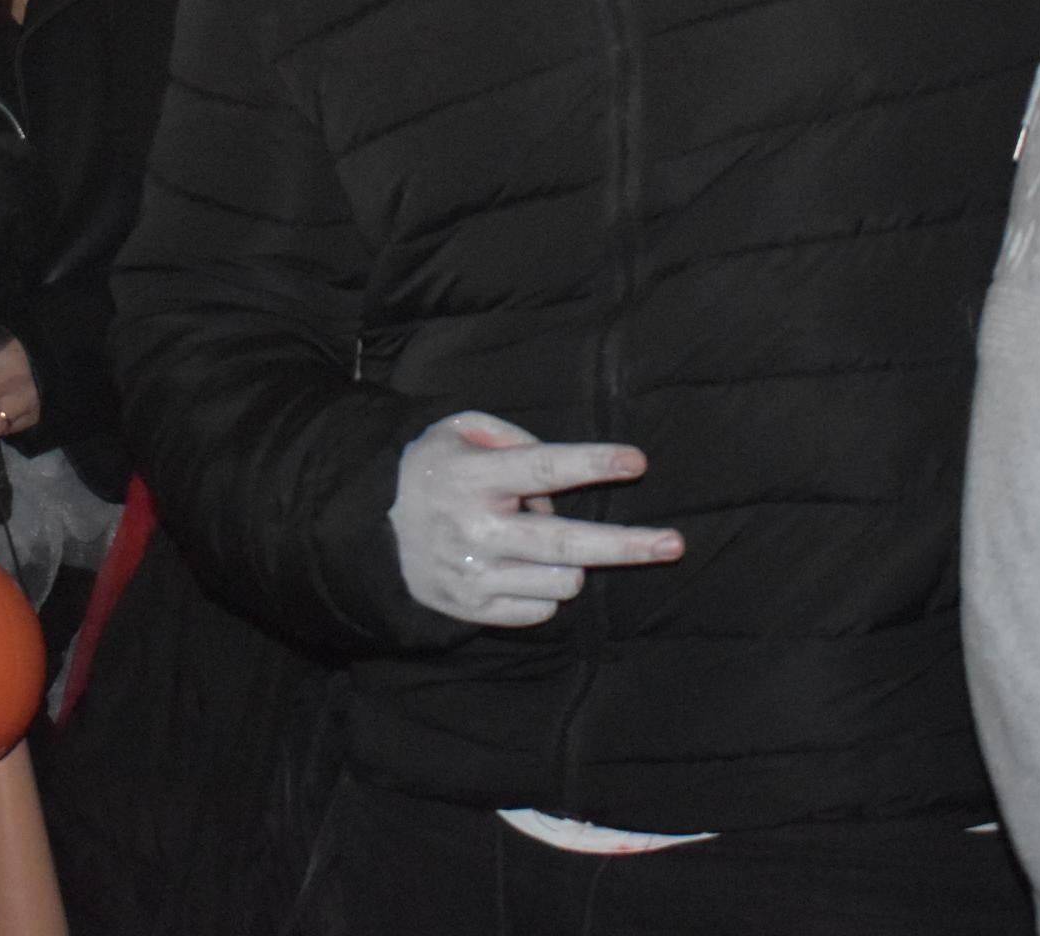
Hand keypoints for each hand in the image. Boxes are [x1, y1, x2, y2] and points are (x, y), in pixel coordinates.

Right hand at [388, 410, 682, 627]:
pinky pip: (540, 610)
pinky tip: (522, 567)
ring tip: (545, 543)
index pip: (542, 469)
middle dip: (627, 545)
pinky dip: (545, 589)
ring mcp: (474, 576)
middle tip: (674, 544)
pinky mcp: (473, 610)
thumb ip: (511, 438)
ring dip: (571, 561)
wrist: (366, 527)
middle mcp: (476, 531)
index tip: (636, 461)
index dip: (592, 464)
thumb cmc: (429, 469)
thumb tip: (559, 480)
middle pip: (567, 543)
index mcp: (473, 479)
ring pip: (562, 580)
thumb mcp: (458, 429)